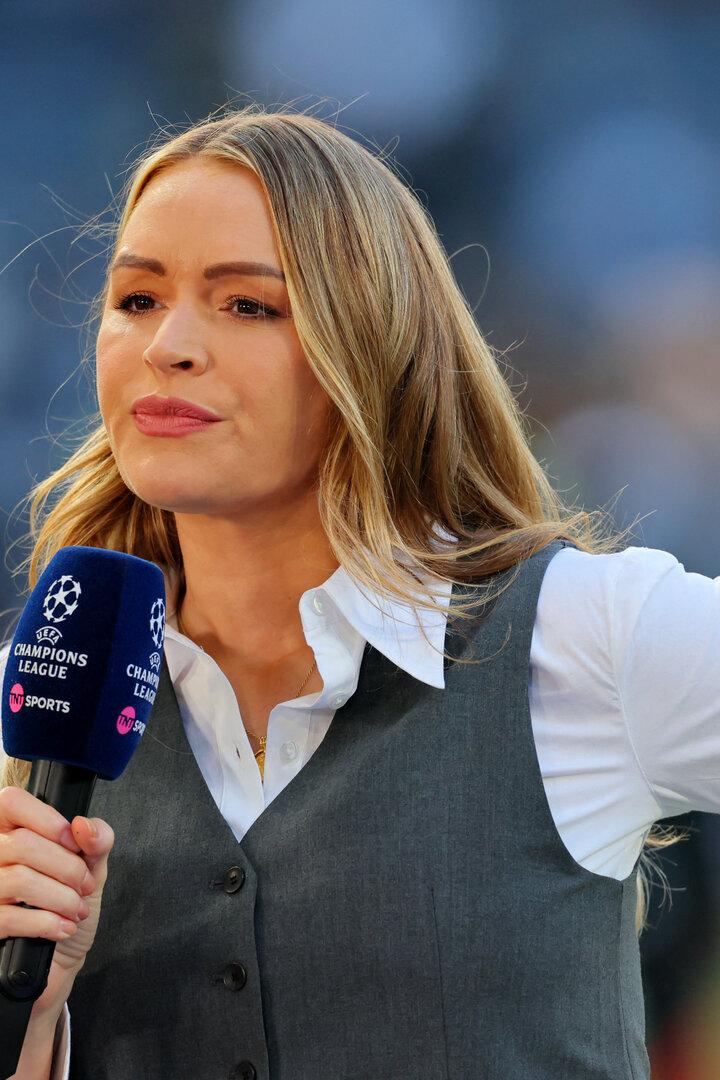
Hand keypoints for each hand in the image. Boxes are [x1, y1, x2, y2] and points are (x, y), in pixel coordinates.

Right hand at [0, 785, 114, 1017]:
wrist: (59, 958)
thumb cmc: (70, 904)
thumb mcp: (92, 867)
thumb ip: (96, 840)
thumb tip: (83, 826)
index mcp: (11, 831)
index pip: (11, 802)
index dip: (48, 819)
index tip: (75, 843)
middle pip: (22, 844)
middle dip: (66, 866)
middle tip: (84, 885)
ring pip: (20, 879)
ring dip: (61, 897)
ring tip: (76, 909)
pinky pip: (10, 916)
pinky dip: (47, 922)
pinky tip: (63, 927)